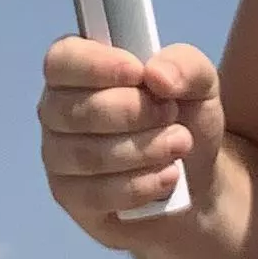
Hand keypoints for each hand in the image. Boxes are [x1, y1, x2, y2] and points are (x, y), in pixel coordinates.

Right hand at [37, 37, 225, 242]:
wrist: (197, 180)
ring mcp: (58, 157)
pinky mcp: (71, 198)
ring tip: (179, 145)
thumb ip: (184, 65)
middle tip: (171, 114)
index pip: (62, 59)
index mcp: (78, 69)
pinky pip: (95, 194)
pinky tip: (167, 177)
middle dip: (135, 113)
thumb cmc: (185, 119)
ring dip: (143, 150)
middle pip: (78, 111)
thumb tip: (156, 75)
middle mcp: (57, 111)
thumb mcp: (200, 83)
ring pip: (88, 155)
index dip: (97, 65)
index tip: (139, 74)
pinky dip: (140, 185)